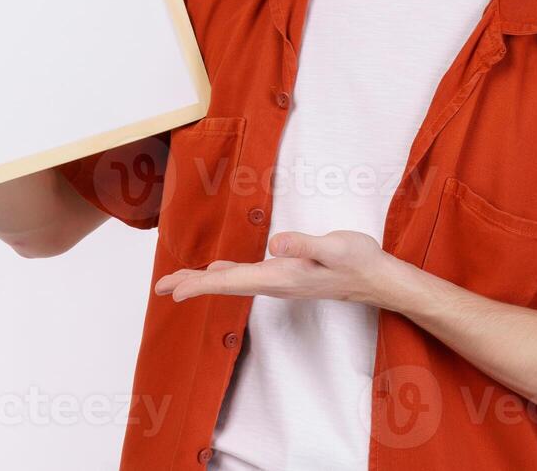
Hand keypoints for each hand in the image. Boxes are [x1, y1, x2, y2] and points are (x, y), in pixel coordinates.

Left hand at [154, 230, 400, 306]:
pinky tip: (218, 269)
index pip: (232, 281)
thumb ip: (305, 245)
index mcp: (280, 277)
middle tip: (161, 287)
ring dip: (205, 281)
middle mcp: (275, 283)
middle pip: (225, 285)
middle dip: (192, 285)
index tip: (173, 291)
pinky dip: (226, 274)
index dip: (200, 284)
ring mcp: (280, 282)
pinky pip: (246, 278)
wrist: (376, 278)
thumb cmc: (357, 260)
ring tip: (179, 281)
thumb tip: (276, 244)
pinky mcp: (286, 275)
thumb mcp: (334, 247)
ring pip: (233, 283)